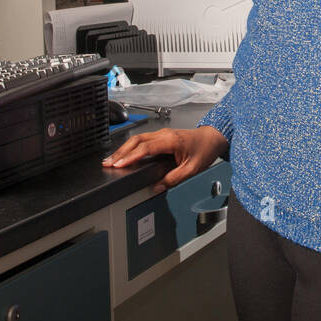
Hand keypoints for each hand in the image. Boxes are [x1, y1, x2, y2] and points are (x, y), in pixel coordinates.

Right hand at [101, 126, 229, 193]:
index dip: (130, 156)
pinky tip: (125, 155)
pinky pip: (142, 140)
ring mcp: (162, 133)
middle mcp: (164, 134)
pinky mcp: (161, 136)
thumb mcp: (192, 169)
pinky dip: (131, 147)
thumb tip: (157, 187)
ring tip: (111, 160)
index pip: (145, 148)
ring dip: (123, 149)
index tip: (118, 164)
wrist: (213, 137)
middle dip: (120, 152)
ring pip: (137, 139)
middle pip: (136, 140)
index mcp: (171, 140)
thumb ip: (174, 179)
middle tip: (107, 163)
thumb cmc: (204, 150)